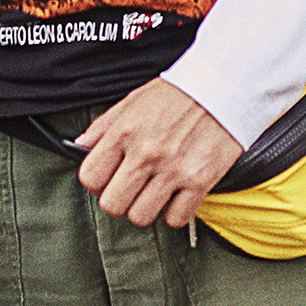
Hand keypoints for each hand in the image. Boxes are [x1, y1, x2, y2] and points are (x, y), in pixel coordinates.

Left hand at [74, 79, 241, 228]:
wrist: (225, 87)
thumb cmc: (179, 93)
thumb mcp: (133, 100)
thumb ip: (103, 126)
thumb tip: (80, 146)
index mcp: (125, 132)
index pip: (90, 178)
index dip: (97, 182)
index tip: (108, 178)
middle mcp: (146, 153)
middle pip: (112, 205)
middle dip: (119, 200)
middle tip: (132, 188)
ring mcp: (173, 169)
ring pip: (141, 216)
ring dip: (146, 207)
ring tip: (155, 191)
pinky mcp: (200, 181)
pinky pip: (176, 218)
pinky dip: (176, 211)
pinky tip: (178, 194)